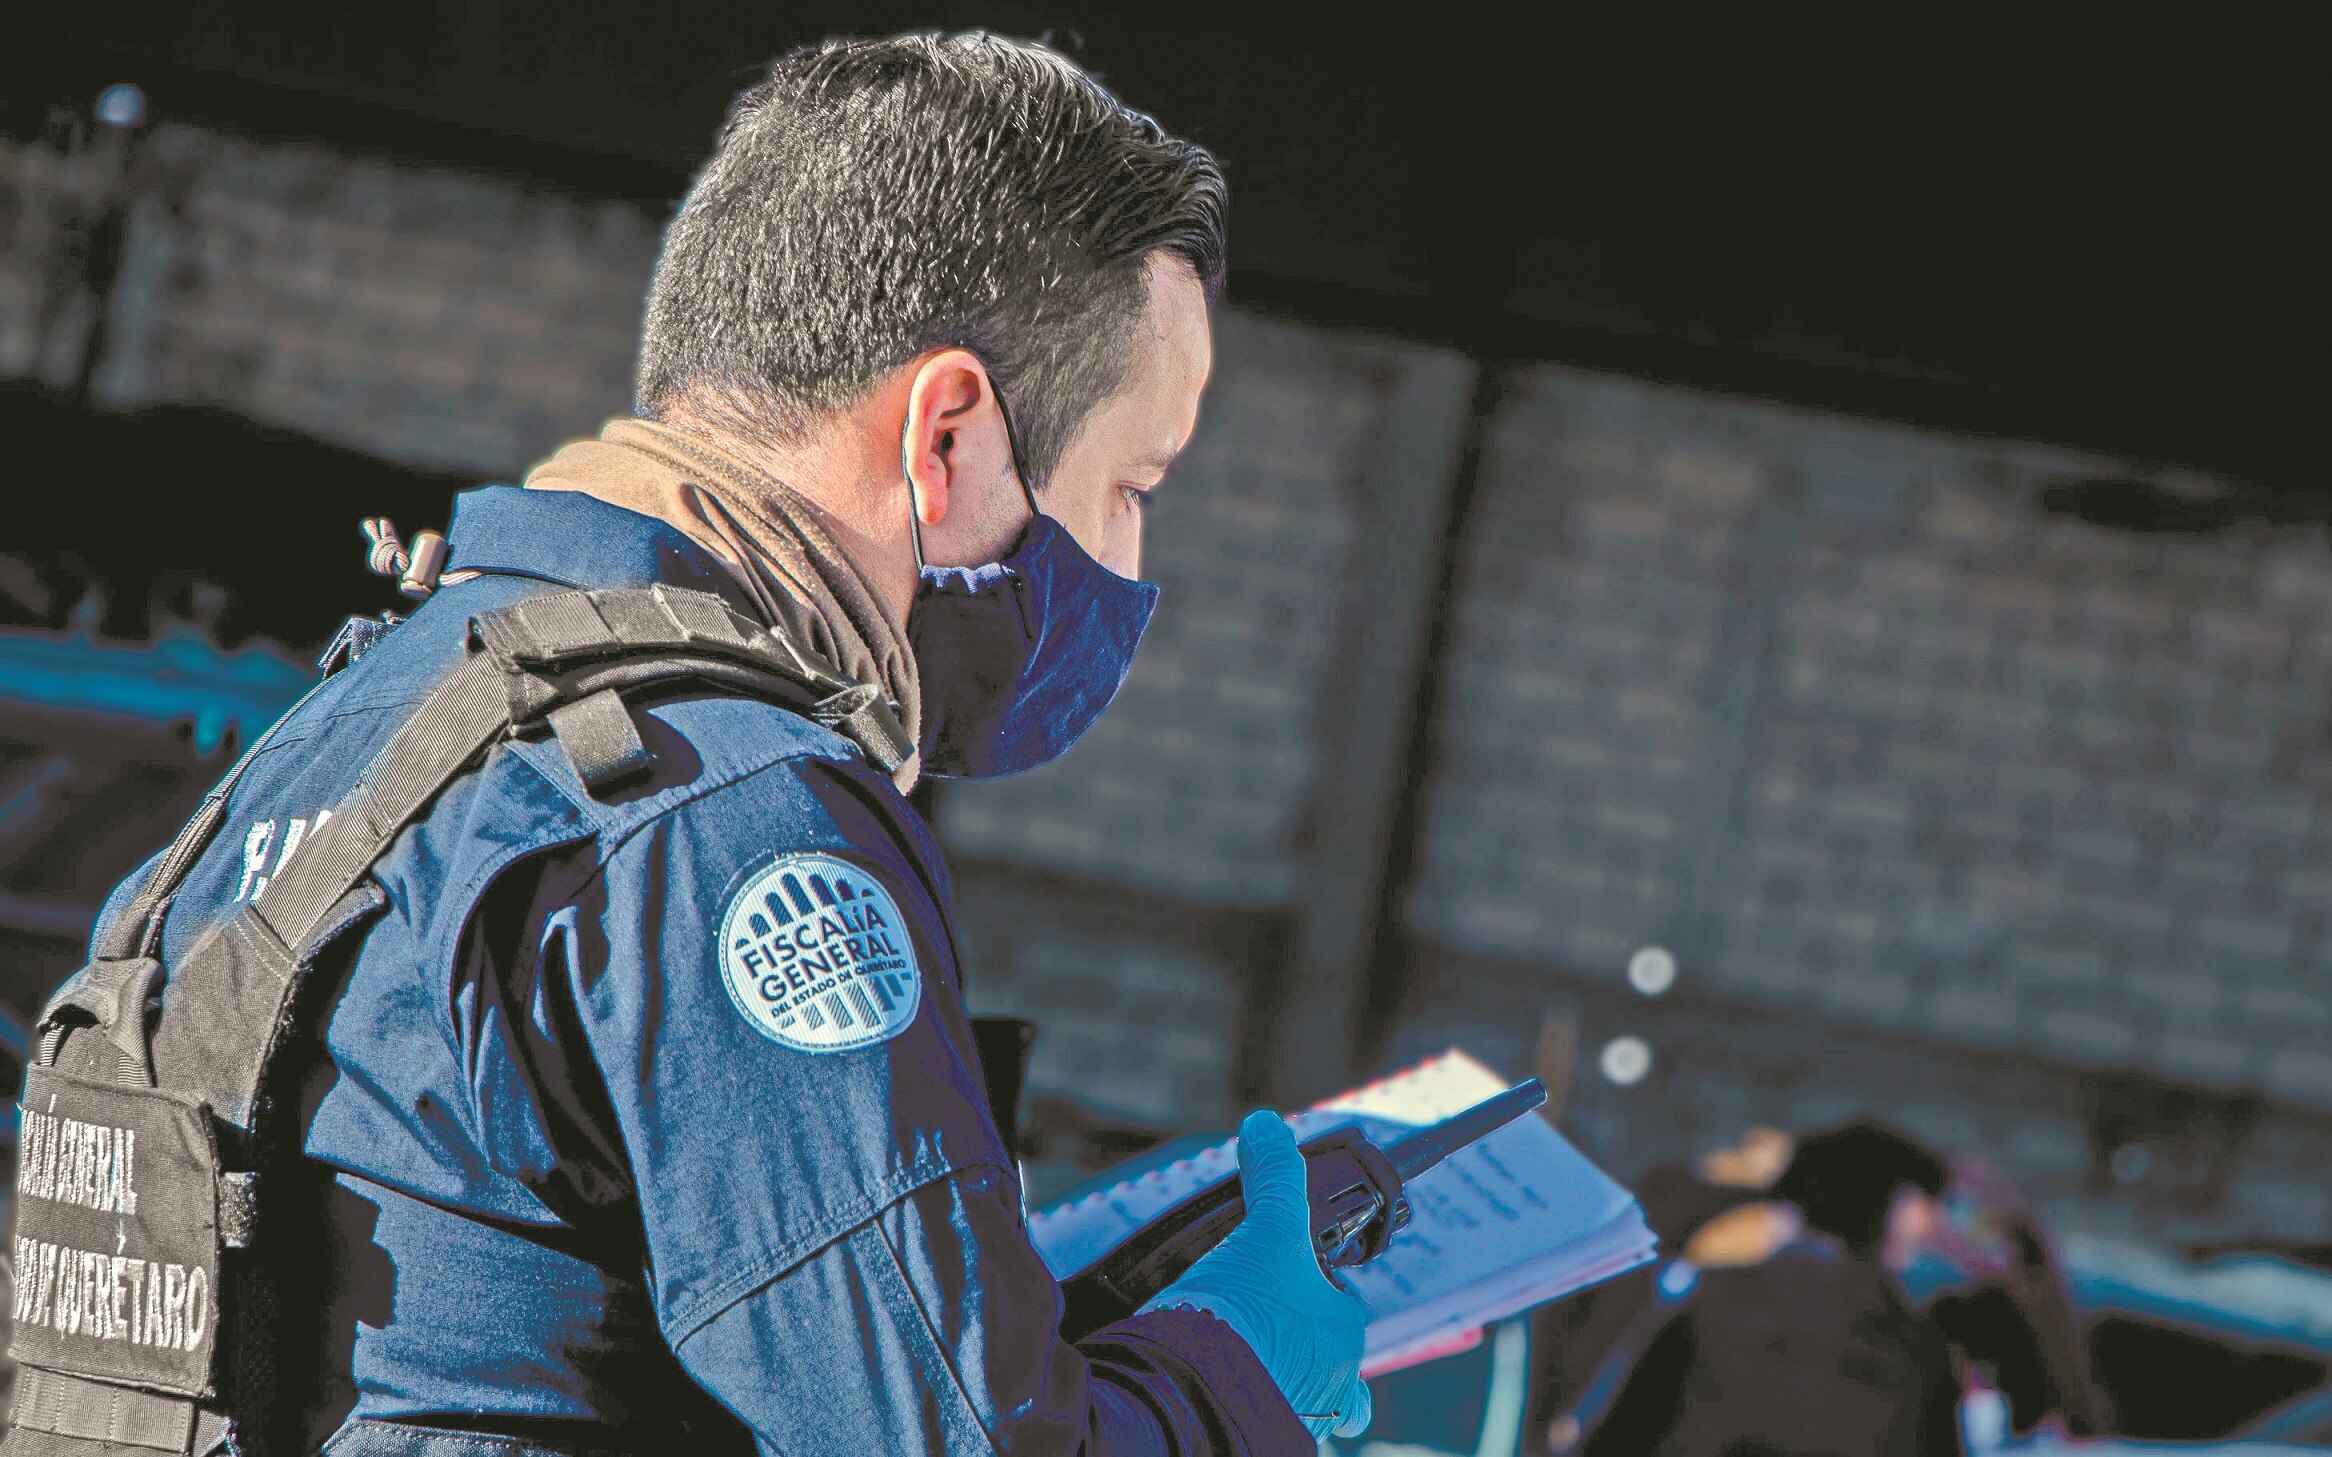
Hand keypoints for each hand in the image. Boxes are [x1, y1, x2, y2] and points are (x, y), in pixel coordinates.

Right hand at [1142, 1110, 1372, 1438]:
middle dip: (1299, 1343)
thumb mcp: (1264, 1230)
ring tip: (1236, 1359)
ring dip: (1277, 1378)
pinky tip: (1219, 1389)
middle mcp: (1333, 1386)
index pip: (1343, 1306)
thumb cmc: (1244, 1313)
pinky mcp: (1259, 1441)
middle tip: (1255, 1322)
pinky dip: (1249, 1406)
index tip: (1280, 1280)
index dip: (1315, 1288)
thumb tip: (1267, 1125)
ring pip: (1303, 1399)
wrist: (1194, 1394)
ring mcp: (1298, 1420)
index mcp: (1343, 1333)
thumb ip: (1273, 1178)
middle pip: (1329, 1362)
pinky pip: (1265, 1426)